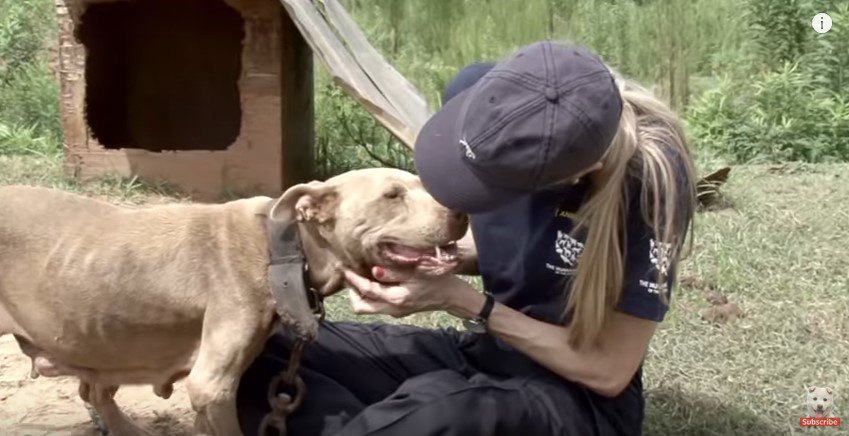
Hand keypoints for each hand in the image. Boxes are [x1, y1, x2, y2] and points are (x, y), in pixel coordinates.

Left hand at [341, 267, 472, 317]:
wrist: (453, 296)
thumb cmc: (437, 280)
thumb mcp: (417, 272)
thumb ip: (394, 272)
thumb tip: (374, 271)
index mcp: (396, 299)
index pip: (367, 291)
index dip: (353, 280)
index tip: (344, 268)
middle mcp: (392, 309)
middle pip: (361, 307)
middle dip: (352, 292)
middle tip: (351, 275)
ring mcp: (395, 312)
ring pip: (368, 308)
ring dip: (361, 294)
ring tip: (360, 276)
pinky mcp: (399, 310)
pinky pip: (378, 305)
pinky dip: (372, 295)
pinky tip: (375, 281)